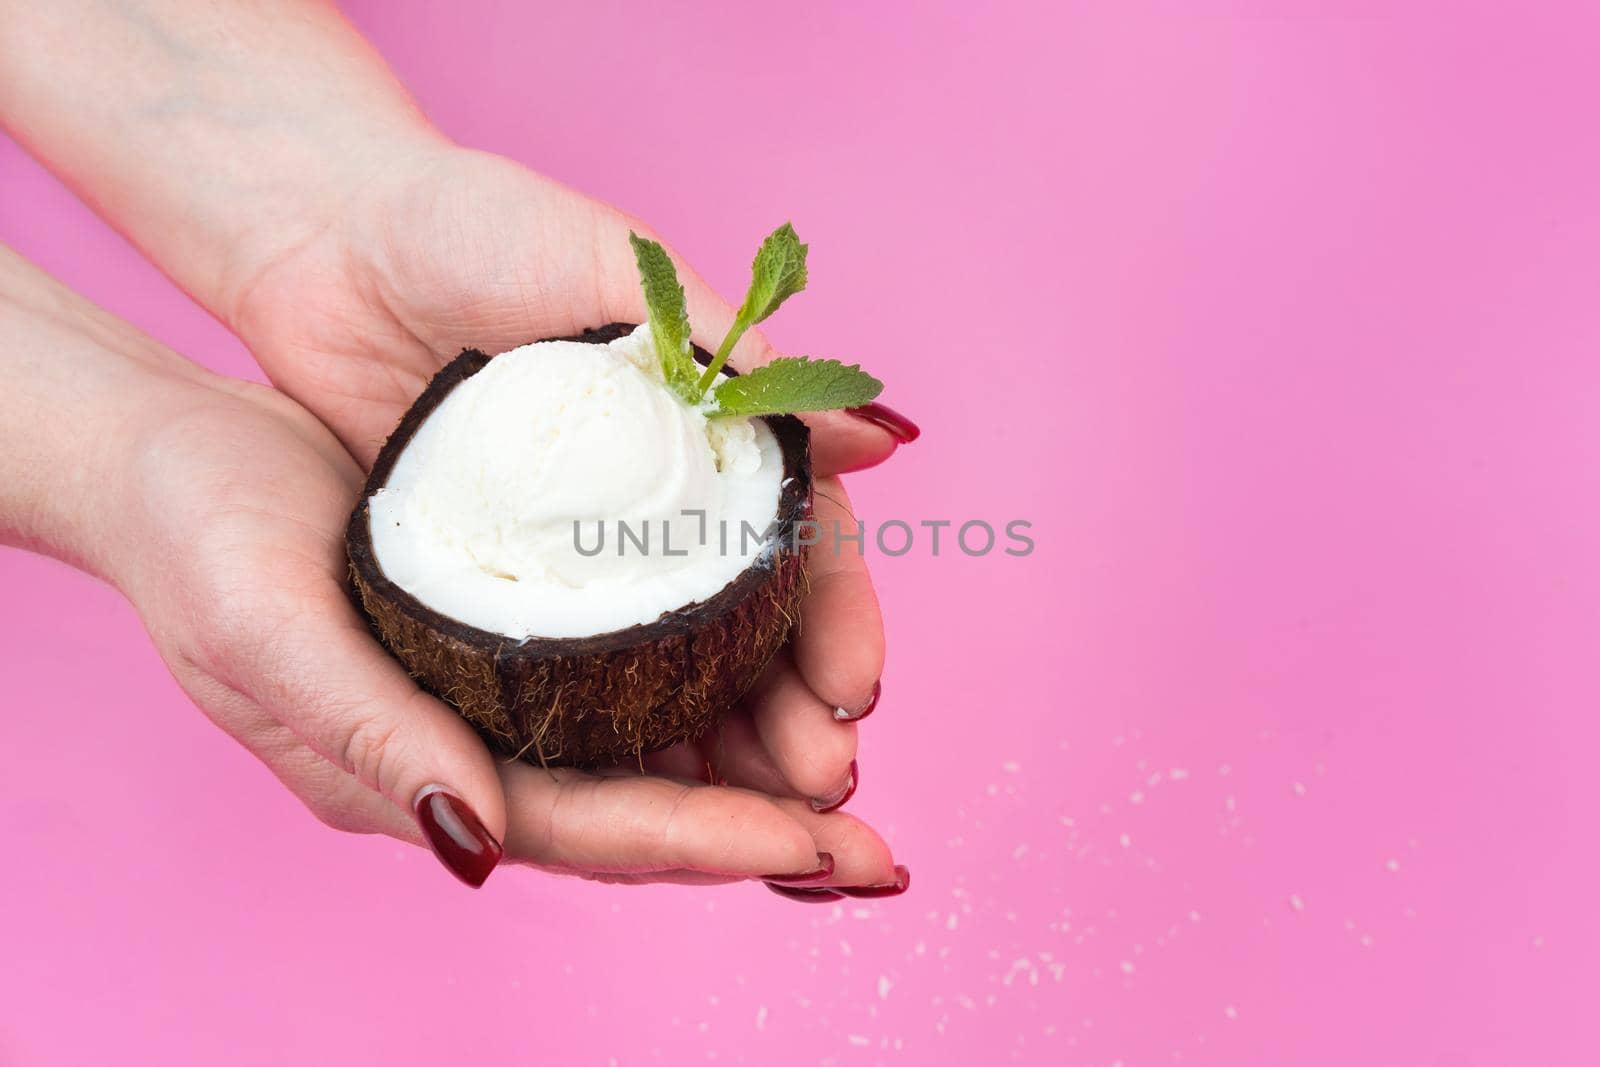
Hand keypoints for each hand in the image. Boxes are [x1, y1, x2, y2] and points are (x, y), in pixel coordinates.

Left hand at [218, 145, 914, 896]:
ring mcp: (577, 547)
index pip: (800, 542)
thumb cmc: (477, 228)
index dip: (838, 619)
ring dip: (726, 742)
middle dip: (796, 707)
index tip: (855, 690)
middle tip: (820, 780)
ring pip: (673, 667)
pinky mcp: (497, 578)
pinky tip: (642, 792)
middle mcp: (653, 499)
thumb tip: (887, 436)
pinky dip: (617, 733)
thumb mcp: (618, 272)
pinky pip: (571, 671)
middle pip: (749, 626)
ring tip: (760, 814)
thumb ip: (741, 360)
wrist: (324, 236)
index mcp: (706, 427)